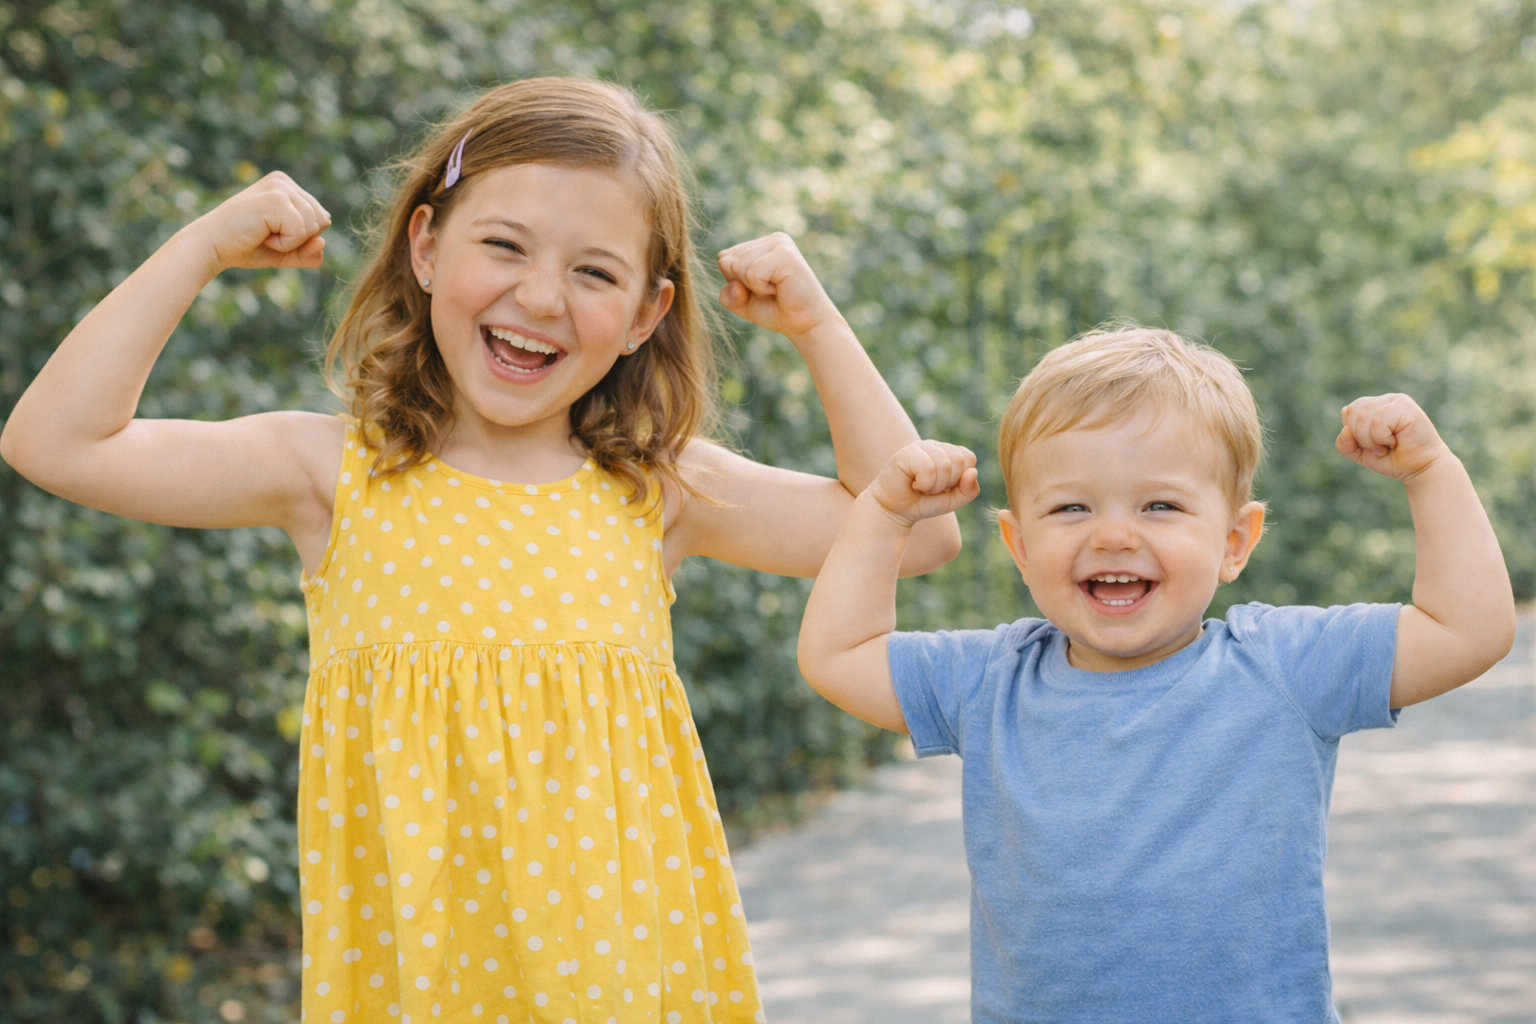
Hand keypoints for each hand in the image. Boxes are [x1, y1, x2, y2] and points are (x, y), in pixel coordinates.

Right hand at [184, 171, 330, 273]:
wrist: (211, 246)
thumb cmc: (245, 246)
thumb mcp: (285, 252)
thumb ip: (309, 252)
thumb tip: (322, 243)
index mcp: (287, 187)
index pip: (321, 218)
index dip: (302, 237)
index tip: (272, 233)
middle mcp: (284, 181)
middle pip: (322, 221)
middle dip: (299, 239)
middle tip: (267, 235)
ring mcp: (279, 187)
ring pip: (314, 226)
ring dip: (290, 242)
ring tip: (263, 234)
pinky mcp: (275, 199)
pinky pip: (301, 232)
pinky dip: (284, 244)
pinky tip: (262, 236)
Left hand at [717, 233, 846, 342]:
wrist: (806, 324)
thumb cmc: (778, 311)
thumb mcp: (743, 304)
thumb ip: (728, 294)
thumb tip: (736, 285)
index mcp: (761, 244)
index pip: (724, 258)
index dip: (736, 282)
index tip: (761, 289)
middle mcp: (772, 239)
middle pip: (728, 261)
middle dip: (743, 285)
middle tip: (770, 291)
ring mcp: (779, 243)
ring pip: (738, 266)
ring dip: (754, 287)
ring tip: (776, 289)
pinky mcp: (784, 254)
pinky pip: (752, 273)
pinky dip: (761, 289)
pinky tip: (780, 289)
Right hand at [867, 440, 979, 526]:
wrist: (895, 511)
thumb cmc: (923, 502)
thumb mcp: (953, 500)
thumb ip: (969, 490)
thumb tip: (973, 472)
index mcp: (948, 452)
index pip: (969, 458)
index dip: (959, 479)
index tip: (943, 488)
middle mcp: (935, 445)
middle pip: (959, 461)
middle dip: (947, 484)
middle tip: (930, 489)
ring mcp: (920, 446)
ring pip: (944, 465)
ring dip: (934, 486)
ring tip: (921, 487)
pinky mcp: (906, 453)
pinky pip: (929, 468)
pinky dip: (924, 483)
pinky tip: (913, 483)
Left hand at [1336, 393, 1451, 481]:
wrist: (1420, 468)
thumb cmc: (1393, 459)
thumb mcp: (1361, 454)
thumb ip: (1345, 444)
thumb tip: (1345, 431)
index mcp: (1374, 405)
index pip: (1349, 411)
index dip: (1354, 434)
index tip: (1373, 444)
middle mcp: (1385, 399)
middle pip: (1353, 413)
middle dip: (1361, 438)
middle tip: (1381, 447)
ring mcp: (1396, 401)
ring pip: (1363, 416)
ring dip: (1371, 440)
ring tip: (1388, 445)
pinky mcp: (1406, 407)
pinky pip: (1377, 421)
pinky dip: (1382, 438)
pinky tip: (1396, 441)